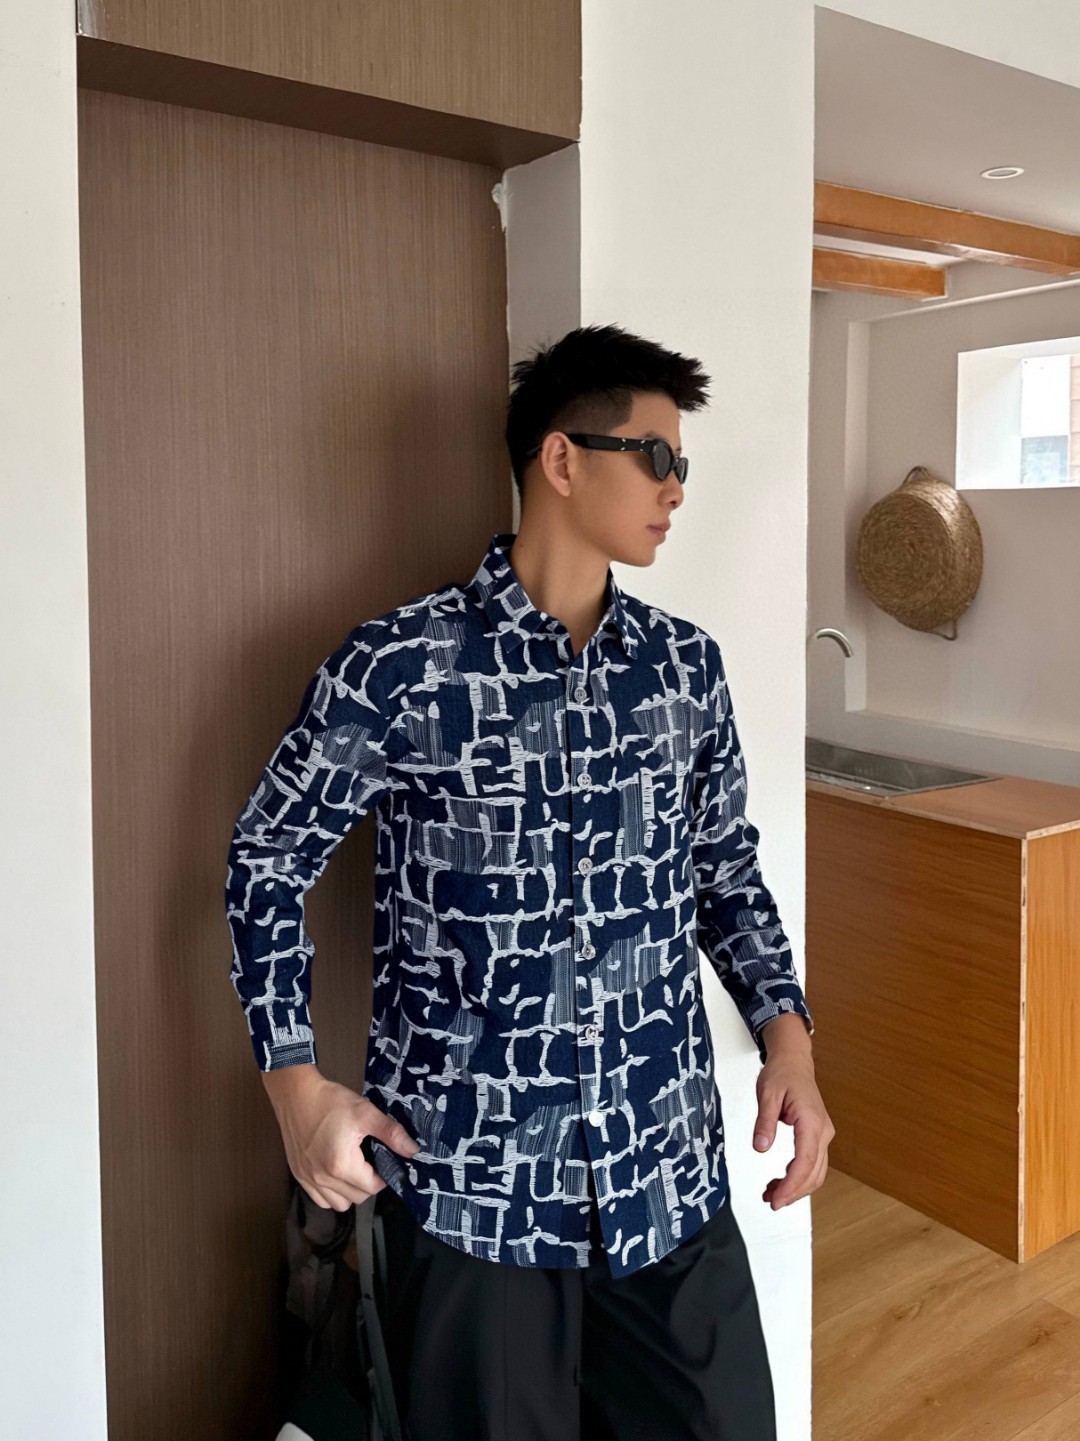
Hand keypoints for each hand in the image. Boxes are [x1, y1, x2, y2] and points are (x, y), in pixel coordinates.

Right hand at [262, 1064, 421, 1211]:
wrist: (296, 1094)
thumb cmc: (330, 1101)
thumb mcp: (365, 1112)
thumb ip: (391, 1133)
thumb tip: (413, 1150)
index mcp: (341, 1165)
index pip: (372, 1188)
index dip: (384, 1176)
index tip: (384, 1159)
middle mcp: (322, 1178)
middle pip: (357, 1198)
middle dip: (369, 1183)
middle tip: (371, 1161)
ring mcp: (308, 1179)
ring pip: (338, 1204)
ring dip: (351, 1192)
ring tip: (355, 1168)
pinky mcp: (299, 1176)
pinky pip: (320, 1199)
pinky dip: (332, 1193)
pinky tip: (336, 1173)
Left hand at [752, 1046, 833, 1208]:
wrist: (794, 1061)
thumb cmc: (782, 1074)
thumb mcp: (767, 1094)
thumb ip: (764, 1123)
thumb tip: (760, 1148)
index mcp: (811, 1121)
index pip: (805, 1161)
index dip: (792, 1185)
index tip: (776, 1200)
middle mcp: (822, 1131)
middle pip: (814, 1173)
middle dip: (793, 1192)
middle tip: (770, 1203)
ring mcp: (822, 1134)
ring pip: (816, 1172)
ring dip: (796, 1188)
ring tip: (771, 1195)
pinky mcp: (817, 1137)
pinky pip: (812, 1163)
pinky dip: (798, 1177)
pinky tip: (780, 1182)